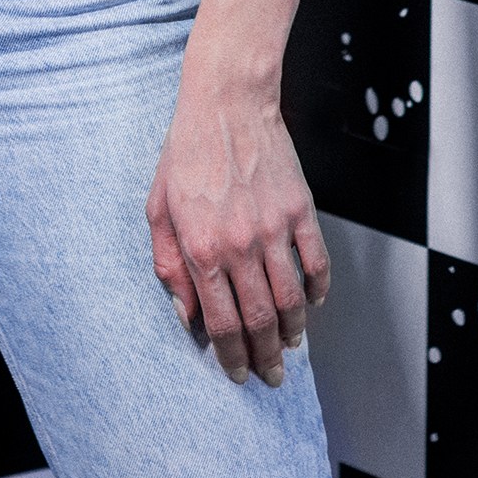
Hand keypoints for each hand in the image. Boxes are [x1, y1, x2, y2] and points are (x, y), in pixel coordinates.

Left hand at [146, 80, 329, 386]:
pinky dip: (319, 291)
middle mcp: (240, 244)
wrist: (226, 102)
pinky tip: (313, 302)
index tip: (238, 373)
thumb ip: (168, 265)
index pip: (222, 324)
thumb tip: (185, 313)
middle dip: (266, 358)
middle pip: (260, 321)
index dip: (231, 357)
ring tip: (290, 345)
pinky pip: (317, 263)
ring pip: (293, 301)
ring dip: (293, 332)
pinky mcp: (300, 209)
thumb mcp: (159, 208)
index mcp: (202, 248)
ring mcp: (275, 228)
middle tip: (271, 376)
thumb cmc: (187, 150)